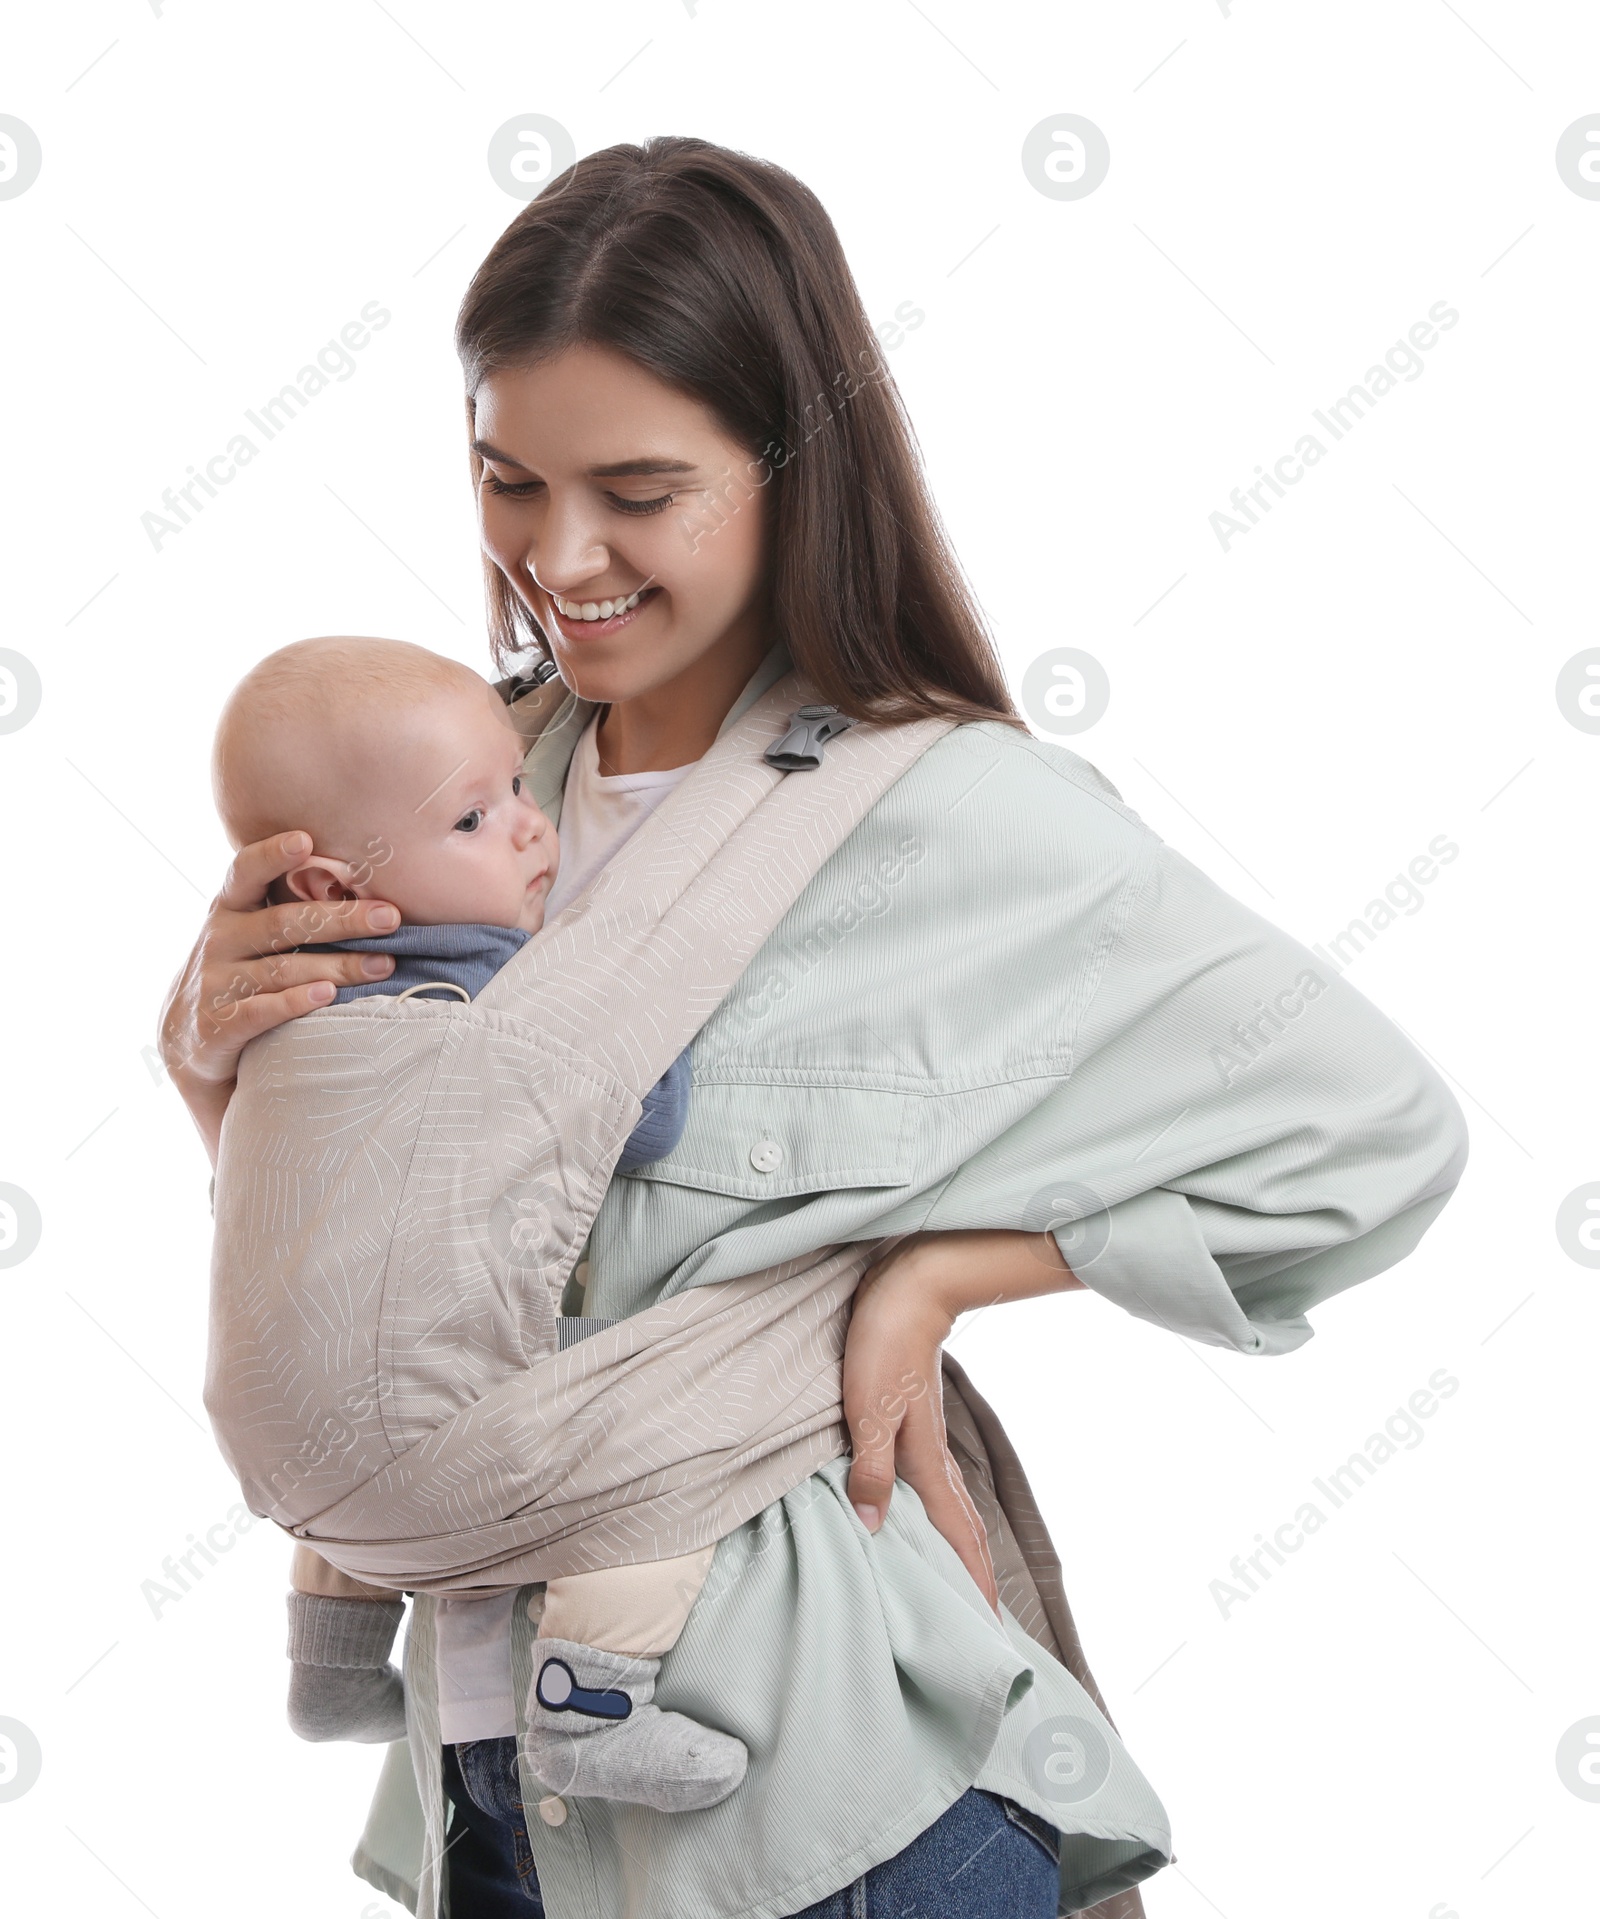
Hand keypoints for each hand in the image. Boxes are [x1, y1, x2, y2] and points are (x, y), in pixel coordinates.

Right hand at [158, 831, 400, 1162]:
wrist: (187, 1040)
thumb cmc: (239, 970)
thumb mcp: (250, 932)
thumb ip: (289, 908)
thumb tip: (367, 887)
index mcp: (230, 908)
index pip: (246, 871)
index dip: (272, 855)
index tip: (306, 839)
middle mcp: (219, 939)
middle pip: (284, 923)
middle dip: (342, 919)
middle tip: (390, 917)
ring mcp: (215, 982)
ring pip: (282, 969)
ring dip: (338, 966)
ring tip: (384, 965)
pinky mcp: (217, 1025)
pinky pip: (261, 1010)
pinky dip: (295, 1002)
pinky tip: (328, 995)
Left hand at [842, 1229, 1081, 1615]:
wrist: (911, 1287)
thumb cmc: (883, 1343)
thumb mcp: (866, 1405)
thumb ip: (870, 1465)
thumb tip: (875, 1527)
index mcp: (923, 1461)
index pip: (955, 1536)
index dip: (971, 1581)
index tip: (990, 1629)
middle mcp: (934, 1456)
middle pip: (966, 1529)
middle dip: (978, 1576)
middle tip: (989, 1624)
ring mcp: (930, 1438)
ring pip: (956, 1506)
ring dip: (965, 1547)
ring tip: (969, 1580)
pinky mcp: (918, 1420)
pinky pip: (940, 1483)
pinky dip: (947, 1514)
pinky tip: (933, 1514)